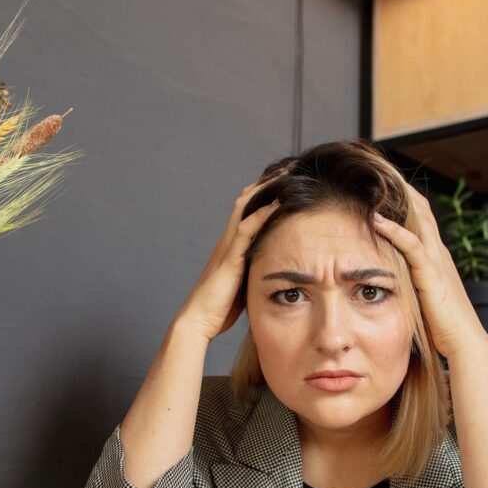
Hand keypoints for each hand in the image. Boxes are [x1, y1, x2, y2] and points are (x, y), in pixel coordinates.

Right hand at [171, 175, 284, 342]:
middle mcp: (228, 240)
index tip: (285, 178)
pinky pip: (246, 230)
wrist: (197, 321)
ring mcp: (227, 247)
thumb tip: (274, 266)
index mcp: (231, 245)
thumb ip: (255, 267)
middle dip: (267, 181)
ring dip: (266, 189)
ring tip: (287, 173)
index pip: (247, 209)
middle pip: (246, 200)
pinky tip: (277, 203)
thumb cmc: (219, 307)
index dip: (264, 192)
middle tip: (289, 166)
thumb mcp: (242, 282)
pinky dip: (262, 214)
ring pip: (245, 207)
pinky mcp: (229, 259)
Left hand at [367, 180, 484, 362]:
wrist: (463, 344)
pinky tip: (375, 219)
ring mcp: (436, 261)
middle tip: (377, 170)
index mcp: (435, 258)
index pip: (420, 219)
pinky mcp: (430, 274)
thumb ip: (409, 286)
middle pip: (421, 209)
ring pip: (418, 219)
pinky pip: (411, 245)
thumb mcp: (421, 299)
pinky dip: (393, 230)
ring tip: (375, 181)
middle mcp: (438, 253)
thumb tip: (387, 285)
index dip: (404, 201)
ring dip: (397, 200)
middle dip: (401, 188)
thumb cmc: (441, 329)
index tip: (383, 185)